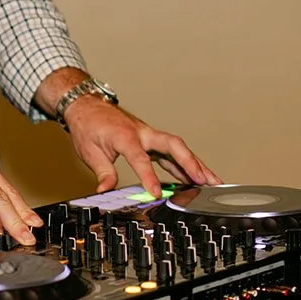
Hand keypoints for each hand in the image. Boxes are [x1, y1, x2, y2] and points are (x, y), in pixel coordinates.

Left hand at [61, 97, 220, 196]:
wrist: (87, 105)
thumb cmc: (88, 126)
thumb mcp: (89, 151)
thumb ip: (102, 172)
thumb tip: (104, 192)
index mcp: (125, 135)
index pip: (140, 157)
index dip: (149, 176)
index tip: (157, 193)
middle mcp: (143, 133)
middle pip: (173, 145)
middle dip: (191, 163)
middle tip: (206, 181)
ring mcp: (149, 136)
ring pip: (178, 149)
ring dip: (196, 165)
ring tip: (214, 182)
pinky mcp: (151, 141)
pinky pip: (172, 153)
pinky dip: (185, 165)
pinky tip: (196, 179)